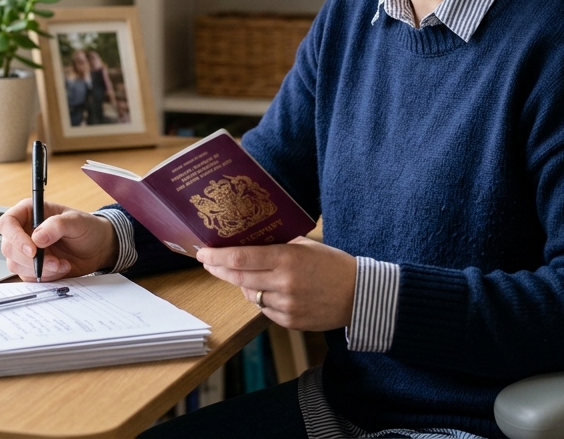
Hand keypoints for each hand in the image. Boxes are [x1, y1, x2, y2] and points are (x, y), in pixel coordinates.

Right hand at [0, 199, 118, 281]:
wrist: (97, 248)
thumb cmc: (87, 228)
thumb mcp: (76, 221)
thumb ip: (57, 226)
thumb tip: (37, 238)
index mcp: (29, 213)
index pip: (7, 223)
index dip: (14, 237)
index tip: (32, 250)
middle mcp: (23, 231)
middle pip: (8, 247)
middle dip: (30, 259)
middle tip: (54, 261)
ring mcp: (26, 250)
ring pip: (16, 264)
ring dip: (40, 269)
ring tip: (62, 264)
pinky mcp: (31, 267)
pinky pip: (27, 276)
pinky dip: (45, 276)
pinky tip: (61, 268)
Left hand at [196, 237, 356, 330]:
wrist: (360, 295)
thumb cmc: (333, 265)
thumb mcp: (306, 246)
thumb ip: (279, 245)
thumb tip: (249, 242)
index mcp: (287, 258)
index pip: (241, 258)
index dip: (217, 256)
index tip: (203, 253)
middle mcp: (283, 283)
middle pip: (239, 277)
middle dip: (220, 269)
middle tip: (208, 262)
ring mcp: (286, 305)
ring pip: (250, 295)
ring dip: (245, 285)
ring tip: (250, 275)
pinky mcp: (290, 321)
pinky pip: (265, 309)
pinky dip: (263, 300)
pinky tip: (273, 291)